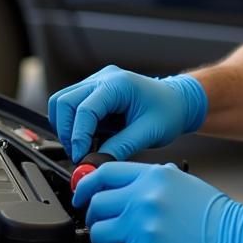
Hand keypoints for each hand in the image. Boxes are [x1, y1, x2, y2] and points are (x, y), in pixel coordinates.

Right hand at [47, 65, 207, 161]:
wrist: (179, 102)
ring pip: (63, 102)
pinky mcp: (95, 91)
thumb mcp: (148, 133)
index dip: (78, 136)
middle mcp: (104, 78)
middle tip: (79, 154)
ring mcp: (98, 82)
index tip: (81, 157)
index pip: (84, 109)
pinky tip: (91, 137)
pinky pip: (72, 106)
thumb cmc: (169, 112)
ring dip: (67, 128)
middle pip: (64, 101)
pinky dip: (74, 124)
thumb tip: (92, 164)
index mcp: (119, 84)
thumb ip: (119, 149)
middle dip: (67, 131)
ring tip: (85, 147)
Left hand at [73, 162, 242, 242]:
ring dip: (103, 242)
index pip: (104, 173)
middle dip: (95, 217)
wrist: (236, 241)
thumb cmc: (214, 215)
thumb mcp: (183, 181)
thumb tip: (124, 186)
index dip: (86, 185)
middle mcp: (145, 198)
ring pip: (97, 234)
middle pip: (96, 204)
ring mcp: (143, 228)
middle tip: (104, 225)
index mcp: (154, 176)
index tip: (81, 195)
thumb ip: (151, 180)